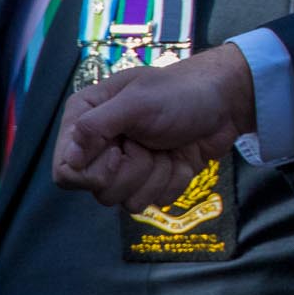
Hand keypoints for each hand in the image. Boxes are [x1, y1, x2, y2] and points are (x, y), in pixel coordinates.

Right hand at [54, 43, 256, 210]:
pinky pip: (156, 201)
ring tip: (168, 148)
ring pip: (128, 202)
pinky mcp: (154, 179)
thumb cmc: (181, 93)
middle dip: (134, 170)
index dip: (93, 171)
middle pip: (99, 191)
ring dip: (157, 175)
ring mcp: (128, 166)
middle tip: (150, 143)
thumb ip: (97, 127)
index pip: (66, 172)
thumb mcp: (137, 101)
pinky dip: (174, 179)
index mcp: (86, 122)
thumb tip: (70, 162)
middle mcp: (101, 147)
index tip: (118, 151)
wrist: (227, 101)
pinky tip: (182, 157)